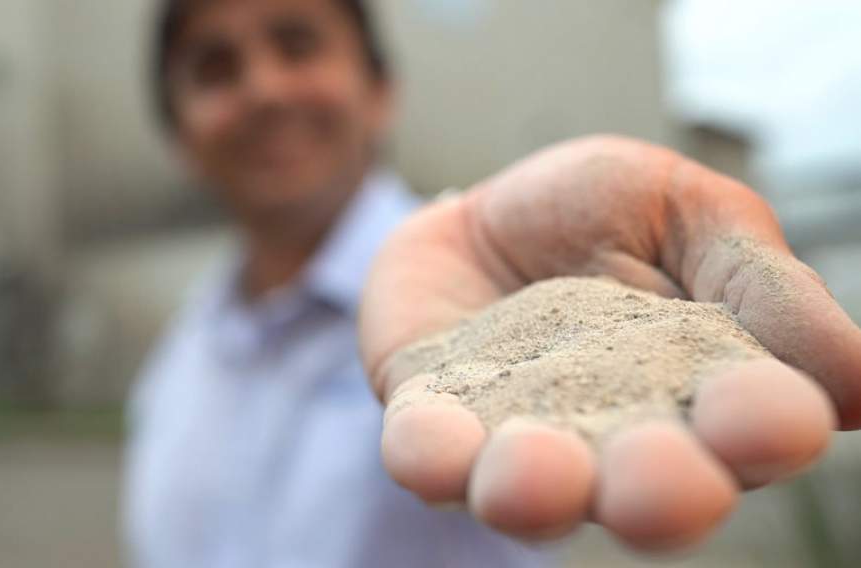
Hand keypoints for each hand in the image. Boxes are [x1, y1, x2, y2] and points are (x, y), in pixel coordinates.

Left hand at [358, 135, 860, 550]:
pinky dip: (432, 455)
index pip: (744, 430)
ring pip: (531, 489)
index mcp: (701, 396)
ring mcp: (518, 440)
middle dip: (657, 490)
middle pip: (644, 490)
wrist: (489, 210)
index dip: (761, 429)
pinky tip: (433, 451)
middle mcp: (616, 441)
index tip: (778, 418)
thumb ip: (761, 286)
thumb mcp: (693, 216)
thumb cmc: (602, 215)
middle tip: (665, 484)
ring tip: (537, 475)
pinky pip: (430, 453)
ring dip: (536, 490)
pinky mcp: (435, 421)